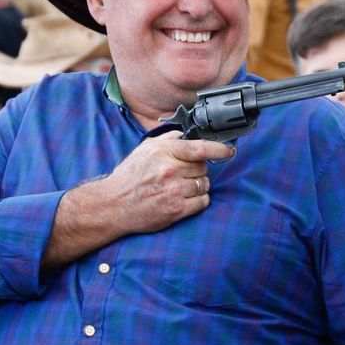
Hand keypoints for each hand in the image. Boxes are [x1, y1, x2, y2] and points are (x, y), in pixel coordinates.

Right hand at [98, 134, 233, 237]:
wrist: (114, 205)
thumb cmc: (131, 176)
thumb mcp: (145, 149)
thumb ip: (169, 138)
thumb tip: (189, 134)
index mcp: (162, 152)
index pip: (200, 148)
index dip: (219, 149)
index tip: (229, 151)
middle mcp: (169, 170)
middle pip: (203, 167)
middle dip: (196, 170)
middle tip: (182, 174)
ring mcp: (174, 191)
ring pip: (204, 184)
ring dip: (198, 185)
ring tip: (180, 187)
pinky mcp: (176, 210)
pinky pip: (203, 201)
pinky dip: (198, 200)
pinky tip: (184, 198)